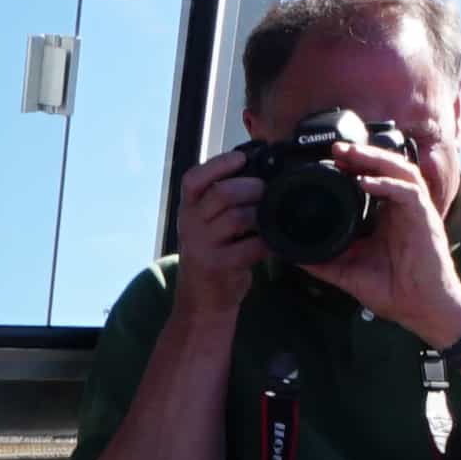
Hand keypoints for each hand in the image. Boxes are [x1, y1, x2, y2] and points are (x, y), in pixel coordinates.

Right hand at [162, 143, 272, 314]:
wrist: (201, 301)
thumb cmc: (213, 255)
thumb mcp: (206, 225)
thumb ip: (221, 201)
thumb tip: (259, 171)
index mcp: (187, 210)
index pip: (193, 179)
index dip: (218, 164)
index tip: (242, 158)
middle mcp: (189, 225)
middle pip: (222, 193)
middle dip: (252, 187)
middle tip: (266, 191)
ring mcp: (201, 247)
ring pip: (238, 217)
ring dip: (262, 215)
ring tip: (271, 218)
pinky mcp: (217, 266)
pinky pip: (250, 246)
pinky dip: (267, 242)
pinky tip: (273, 243)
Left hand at [314, 156, 460, 344]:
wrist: (423, 310)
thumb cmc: (395, 291)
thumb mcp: (348, 272)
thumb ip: (323, 260)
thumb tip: (292, 254)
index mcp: (388, 217)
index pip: (375, 179)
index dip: (355, 166)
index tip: (329, 161)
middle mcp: (404, 209)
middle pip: (387, 168)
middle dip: (362, 154)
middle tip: (336, 149)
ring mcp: (416, 212)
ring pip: (401, 171)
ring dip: (376, 160)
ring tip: (351, 156)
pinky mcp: (425, 220)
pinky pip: (409, 193)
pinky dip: (388, 184)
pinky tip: (366, 182)